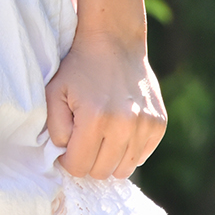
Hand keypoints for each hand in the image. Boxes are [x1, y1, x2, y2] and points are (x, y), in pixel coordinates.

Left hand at [45, 32, 166, 179]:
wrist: (114, 42)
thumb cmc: (79, 68)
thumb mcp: (55, 93)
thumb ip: (55, 129)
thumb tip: (65, 156)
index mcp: (95, 118)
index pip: (79, 167)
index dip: (68, 160)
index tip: (68, 146)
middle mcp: (124, 124)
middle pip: (102, 172)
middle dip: (88, 161)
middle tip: (84, 140)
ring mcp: (145, 125)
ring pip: (123, 170)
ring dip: (109, 159)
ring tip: (101, 137)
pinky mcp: (159, 125)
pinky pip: (141, 157)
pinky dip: (128, 151)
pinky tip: (118, 131)